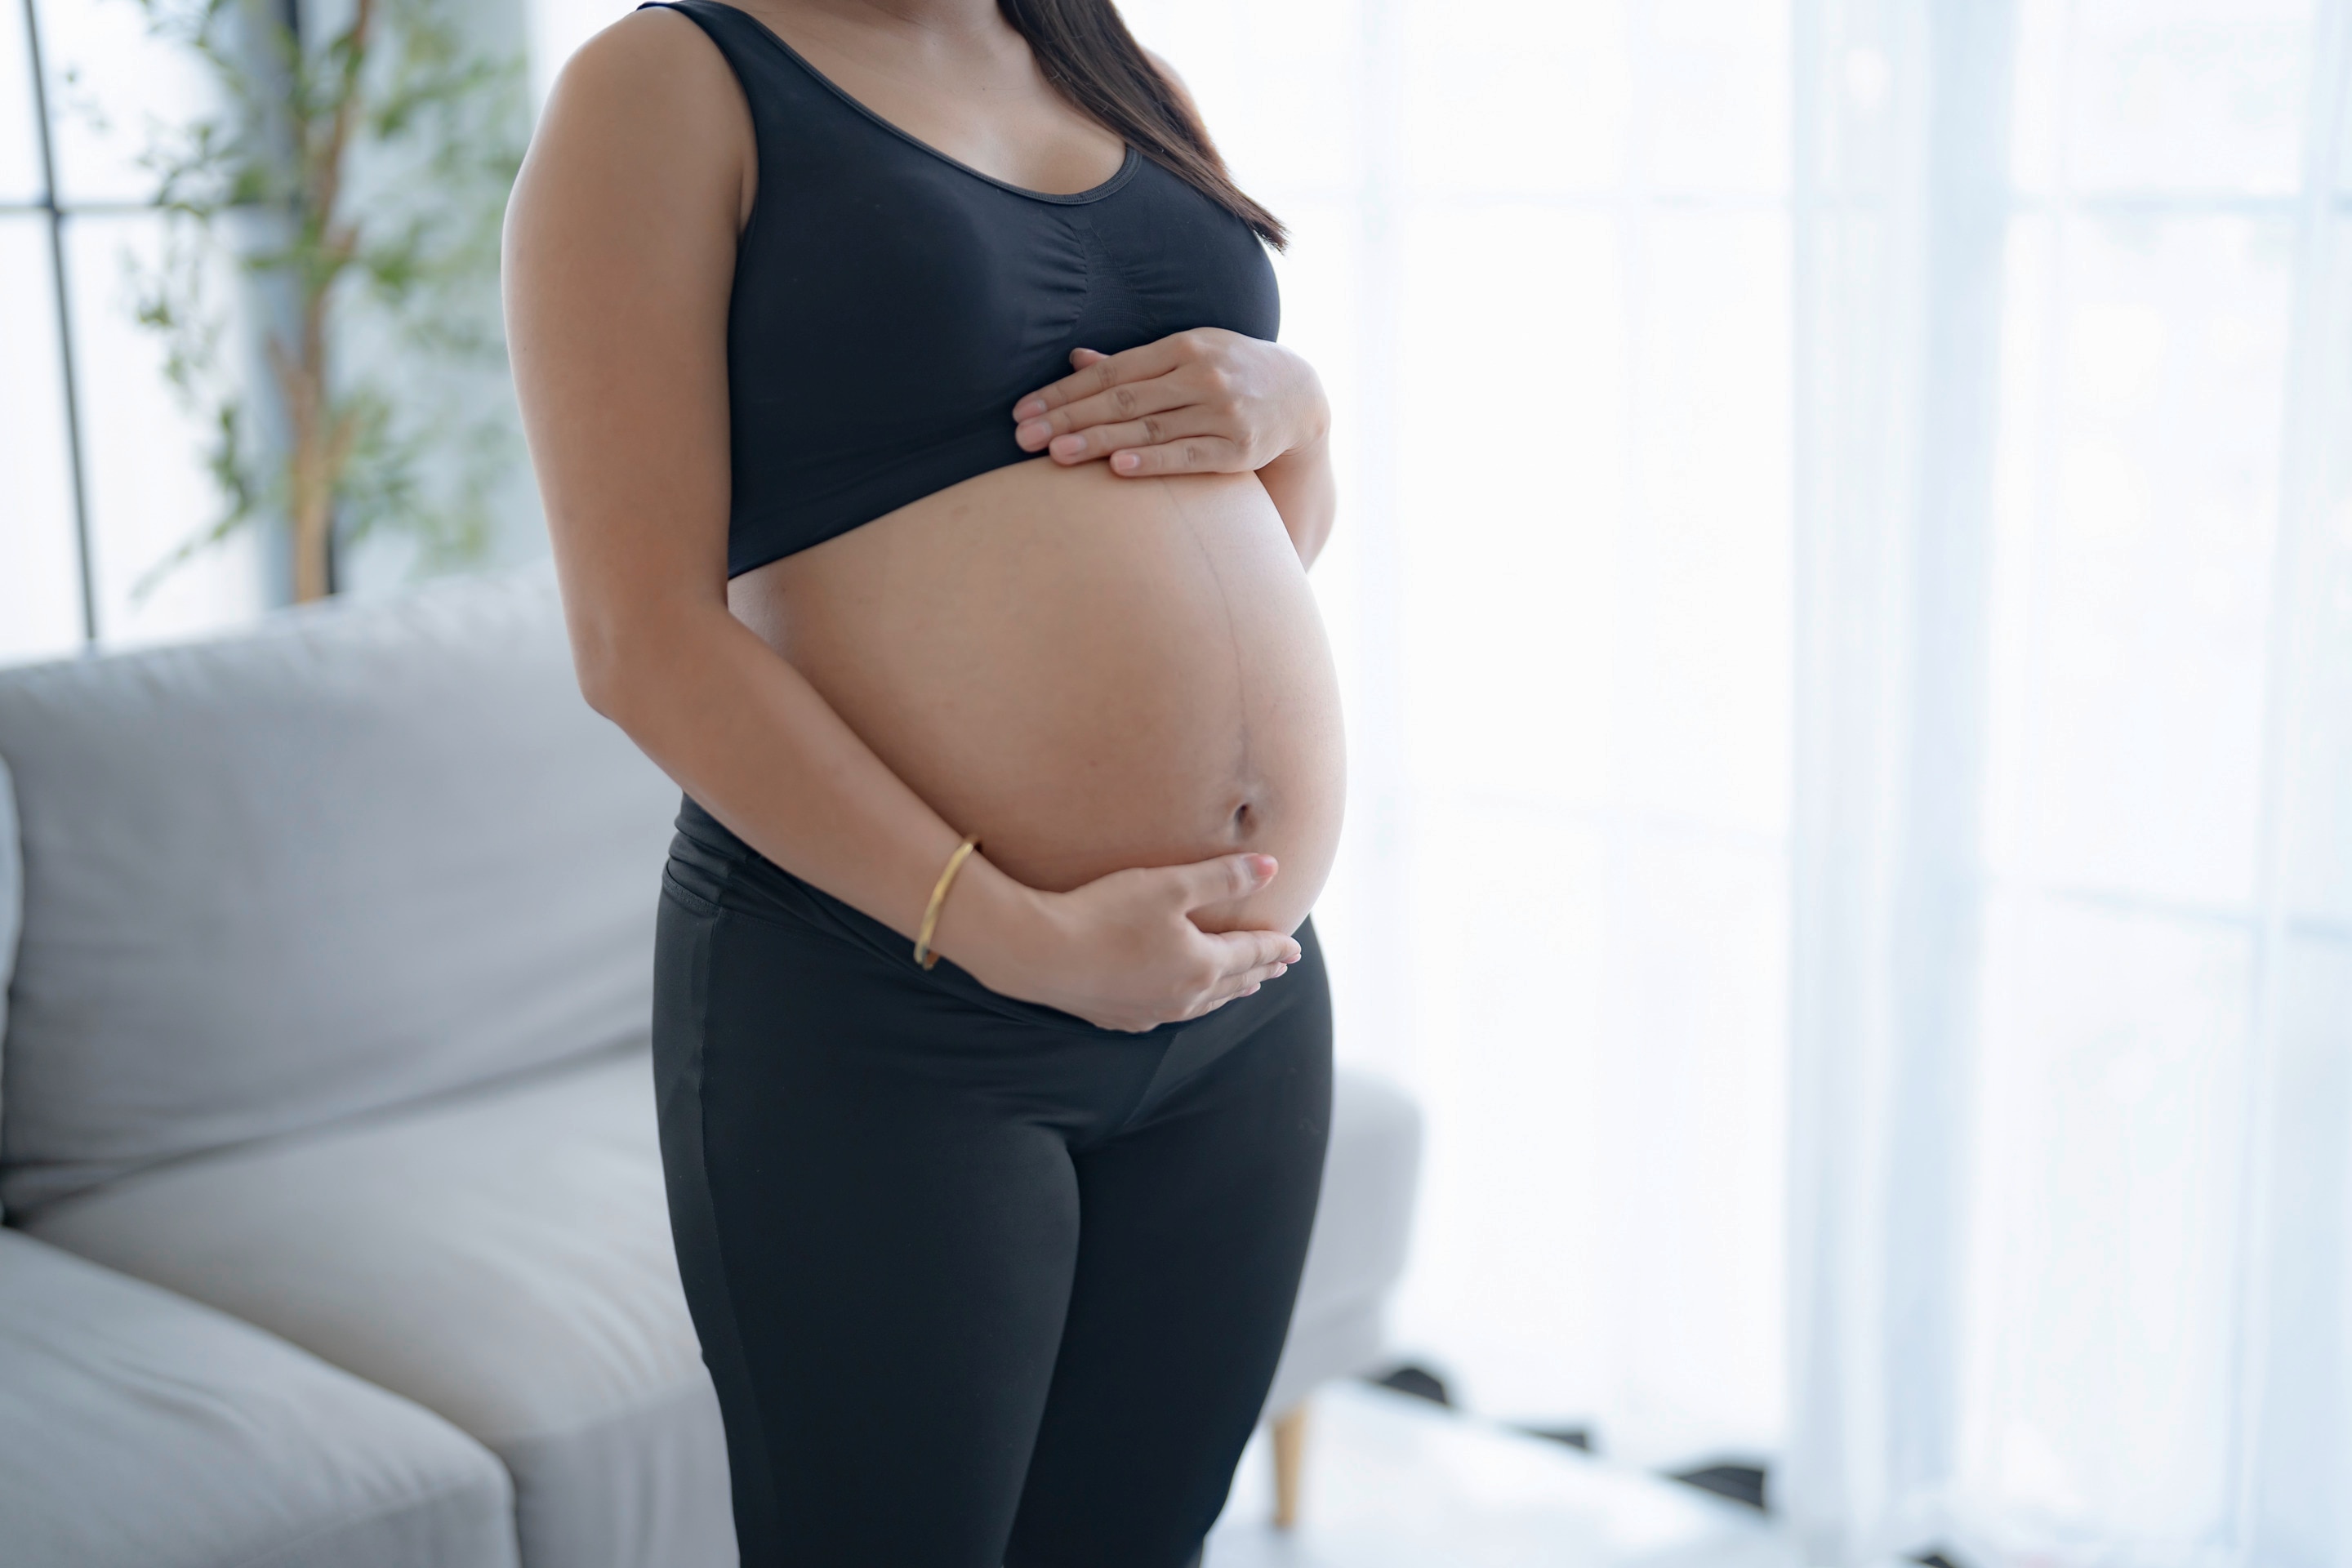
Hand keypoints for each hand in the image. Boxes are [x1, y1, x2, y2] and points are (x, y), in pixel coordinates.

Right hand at [955, 851, 1302, 1032]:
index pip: (1250, 954)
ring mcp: (1151, 1012)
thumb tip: (1272, 867)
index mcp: (1202, 966)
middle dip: (1259, 971)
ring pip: (1204, 1003)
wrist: (1040, 954)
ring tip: (1243, 986)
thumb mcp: (1170, 885)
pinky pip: (1169, 1013)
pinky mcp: (1120, 1018)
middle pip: (1233, 983)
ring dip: (1228, 992)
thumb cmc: (1105, 914)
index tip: (1294, 948)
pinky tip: (1181, 1001)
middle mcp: (1183, 997)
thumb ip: (1223, 876)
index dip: (1274, 947)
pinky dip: (1189, 1003)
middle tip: (1279, 967)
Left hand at [1011, 329, 1328, 478]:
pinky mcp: (1239, 448)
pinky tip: (1116, 467)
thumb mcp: (1190, 354)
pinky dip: (1151, 462)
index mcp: (1182, 346)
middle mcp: (1201, 374)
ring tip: (1055, 455)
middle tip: (1024, 437)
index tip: (1024, 410)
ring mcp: (1222, 411)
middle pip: (1122, 399)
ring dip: (1098, 441)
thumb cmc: (1232, 372)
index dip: (1064, 392)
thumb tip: (1077, 360)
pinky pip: (1187, 456)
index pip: (1111, 371)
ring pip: (1148, 429)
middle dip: (1068, 418)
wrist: (1302, 395)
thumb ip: (1135, 363)